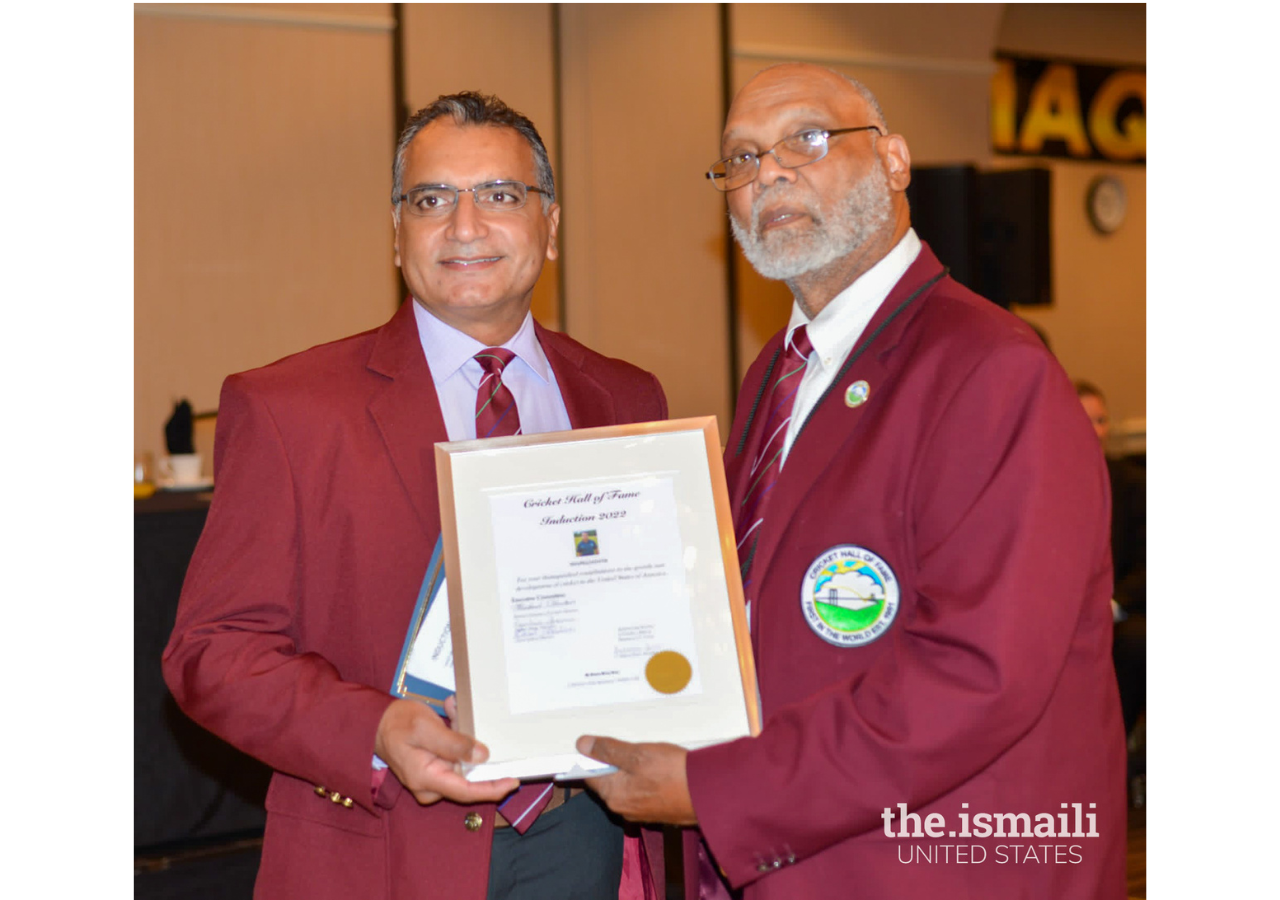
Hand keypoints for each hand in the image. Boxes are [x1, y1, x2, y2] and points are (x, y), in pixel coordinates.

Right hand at [375, 698, 518, 805]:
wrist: (376, 724)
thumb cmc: (397, 724)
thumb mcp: (425, 728)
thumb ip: (454, 743)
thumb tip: (482, 755)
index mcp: (426, 778)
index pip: (466, 792)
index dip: (492, 788)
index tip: (513, 781)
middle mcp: (430, 785)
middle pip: (468, 779)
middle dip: (476, 750)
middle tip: (471, 721)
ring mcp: (432, 780)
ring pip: (463, 765)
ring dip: (464, 739)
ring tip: (454, 712)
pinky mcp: (435, 770)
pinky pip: (455, 758)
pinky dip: (458, 739)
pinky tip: (451, 716)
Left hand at [576, 735, 696, 825]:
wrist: (709, 794)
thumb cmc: (673, 773)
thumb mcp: (637, 754)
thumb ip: (608, 750)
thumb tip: (582, 745)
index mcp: (613, 796)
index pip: (590, 775)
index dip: (592, 757)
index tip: (598, 742)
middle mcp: (624, 809)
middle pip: (609, 780)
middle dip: (615, 761)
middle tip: (630, 744)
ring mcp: (642, 812)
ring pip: (628, 785)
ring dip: (633, 769)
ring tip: (649, 752)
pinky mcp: (659, 811)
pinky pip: (645, 791)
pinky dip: (648, 778)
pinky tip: (661, 766)